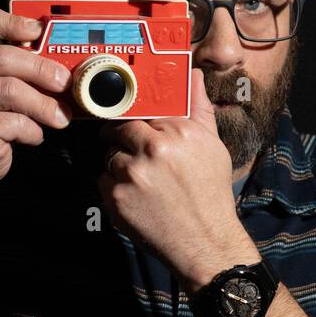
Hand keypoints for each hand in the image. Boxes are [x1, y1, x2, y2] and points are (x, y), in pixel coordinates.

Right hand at [0, 5, 73, 189]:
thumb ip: (17, 68)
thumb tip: (62, 60)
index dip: (13, 21)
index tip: (39, 33)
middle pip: (3, 57)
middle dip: (42, 69)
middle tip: (64, 83)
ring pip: (12, 91)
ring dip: (44, 105)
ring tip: (59, 116)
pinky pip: (14, 121)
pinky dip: (33, 130)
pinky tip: (33, 135)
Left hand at [98, 73, 259, 292]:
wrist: (205, 241)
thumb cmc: (211, 192)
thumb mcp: (212, 145)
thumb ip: (198, 108)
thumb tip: (192, 75)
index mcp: (178, 131)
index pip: (144, 109)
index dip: (140, 116)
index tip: (137, 121)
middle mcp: (153, 148)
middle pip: (120, 128)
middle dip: (123, 137)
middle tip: (134, 149)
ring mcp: (131, 174)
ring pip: (110, 154)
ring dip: (119, 162)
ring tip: (141, 179)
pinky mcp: (115, 197)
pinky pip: (103, 178)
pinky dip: (113, 185)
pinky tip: (135, 195)